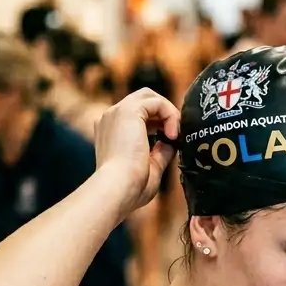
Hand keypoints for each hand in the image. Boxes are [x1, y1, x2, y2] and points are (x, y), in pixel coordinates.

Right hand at [94, 88, 180, 214]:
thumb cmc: (130, 187)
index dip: (157, 123)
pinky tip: (172, 134)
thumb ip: (160, 152)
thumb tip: (170, 143)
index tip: (171, 140)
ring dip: (168, 112)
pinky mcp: (128, 111)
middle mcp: (110, 118)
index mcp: (110, 132)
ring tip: (175, 134)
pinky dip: (169, 114)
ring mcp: (116, 112)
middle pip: (142, 100)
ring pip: (149, 96)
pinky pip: (156, 102)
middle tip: (176, 134)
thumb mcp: (149, 168)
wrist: (117, 189)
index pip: (136, 116)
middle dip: (163, 113)